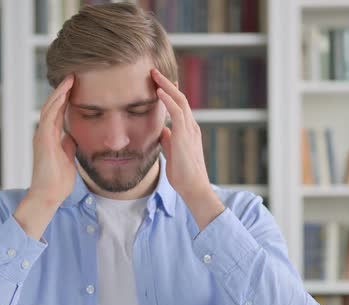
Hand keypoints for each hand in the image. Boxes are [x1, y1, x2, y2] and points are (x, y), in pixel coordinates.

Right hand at [14, 75, 76, 239]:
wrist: (49, 195)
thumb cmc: (58, 181)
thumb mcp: (68, 158)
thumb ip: (69, 145)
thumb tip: (73, 136)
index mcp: (50, 137)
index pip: (58, 112)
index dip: (66, 98)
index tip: (78, 86)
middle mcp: (44, 133)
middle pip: (53, 105)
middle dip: (63, 90)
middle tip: (74, 75)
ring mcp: (42, 135)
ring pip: (49, 107)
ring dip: (60, 92)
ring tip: (70, 78)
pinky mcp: (43, 139)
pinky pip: (48, 116)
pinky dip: (56, 102)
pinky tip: (65, 92)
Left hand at [151, 68, 224, 229]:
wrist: (193, 188)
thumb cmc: (182, 174)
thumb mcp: (172, 152)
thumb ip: (169, 140)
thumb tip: (163, 131)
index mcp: (188, 130)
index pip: (179, 105)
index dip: (170, 92)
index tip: (160, 81)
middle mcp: (191, 127)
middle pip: (180, 98)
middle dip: (167, 83)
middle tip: (154, 71)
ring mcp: (190, 130)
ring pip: (180, 101)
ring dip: (166, 86)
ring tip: (154, 75)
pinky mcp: (185, 137)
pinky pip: (177, 113)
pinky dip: (168, 100)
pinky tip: (159, 92)